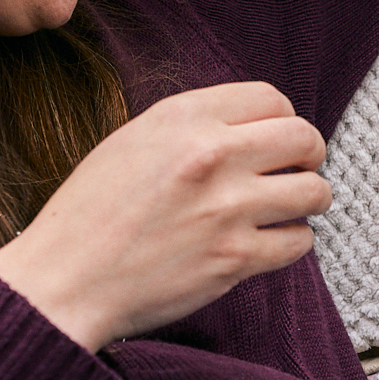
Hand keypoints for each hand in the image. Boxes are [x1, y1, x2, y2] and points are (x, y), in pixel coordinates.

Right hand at [0, 82, 330, 350]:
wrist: (64, 280)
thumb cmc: (91, 214)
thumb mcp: (133, 141)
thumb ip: (193, 127)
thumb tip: (251, 128)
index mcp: (183, 118)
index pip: (272, 98)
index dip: (283, 119)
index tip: (277, 139)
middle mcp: (211, 155)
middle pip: (304, 138)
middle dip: (309, 154)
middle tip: (298, 170)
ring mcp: (227, 208)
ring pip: (314, 191)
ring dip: (309, 198)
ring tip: (290, 207)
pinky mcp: (235, 258)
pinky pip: (298, 242)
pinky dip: (291, 242)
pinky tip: (270, 242)